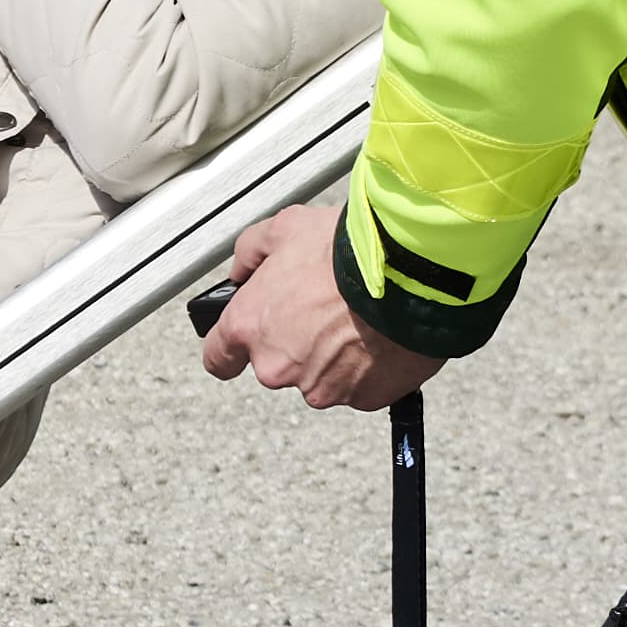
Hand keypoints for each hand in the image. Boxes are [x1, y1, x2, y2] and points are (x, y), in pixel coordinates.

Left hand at [198, 200, 436, 413]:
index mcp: (249, 327)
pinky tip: (378, 334)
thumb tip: (241, 269)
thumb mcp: (284, 228)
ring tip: (357, 317)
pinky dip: (367, 366)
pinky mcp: (362, 398)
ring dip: (333, 354)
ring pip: (320, 375)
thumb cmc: (347, 252)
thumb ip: (250, 252)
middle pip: (277, 364)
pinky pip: (359, 385)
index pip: (217, 359)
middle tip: (324, 308)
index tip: (241, 343)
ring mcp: (320, 387)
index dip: (230, 349)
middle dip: (296, 342)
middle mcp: (277, 366)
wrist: (409, 275)